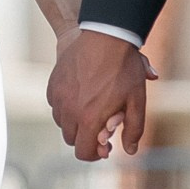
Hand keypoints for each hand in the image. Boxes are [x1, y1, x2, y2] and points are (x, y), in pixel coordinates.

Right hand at [46, 29, 153, 161]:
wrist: (105, 35)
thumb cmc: (124, 68)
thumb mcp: (137, 100)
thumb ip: (134, 129)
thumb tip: (131, 151)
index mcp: (89, 119)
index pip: (83, 152)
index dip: (95, 153)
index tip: (106, 146)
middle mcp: (69, 111)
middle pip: (72, 139)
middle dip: (86, 137)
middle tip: (101, 126)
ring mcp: (58, 97)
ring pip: (62, 122)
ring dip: (75, 122)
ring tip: (91, 107)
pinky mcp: (53, 84)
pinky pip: (55, 105)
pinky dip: (65, 106)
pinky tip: (81, 94)